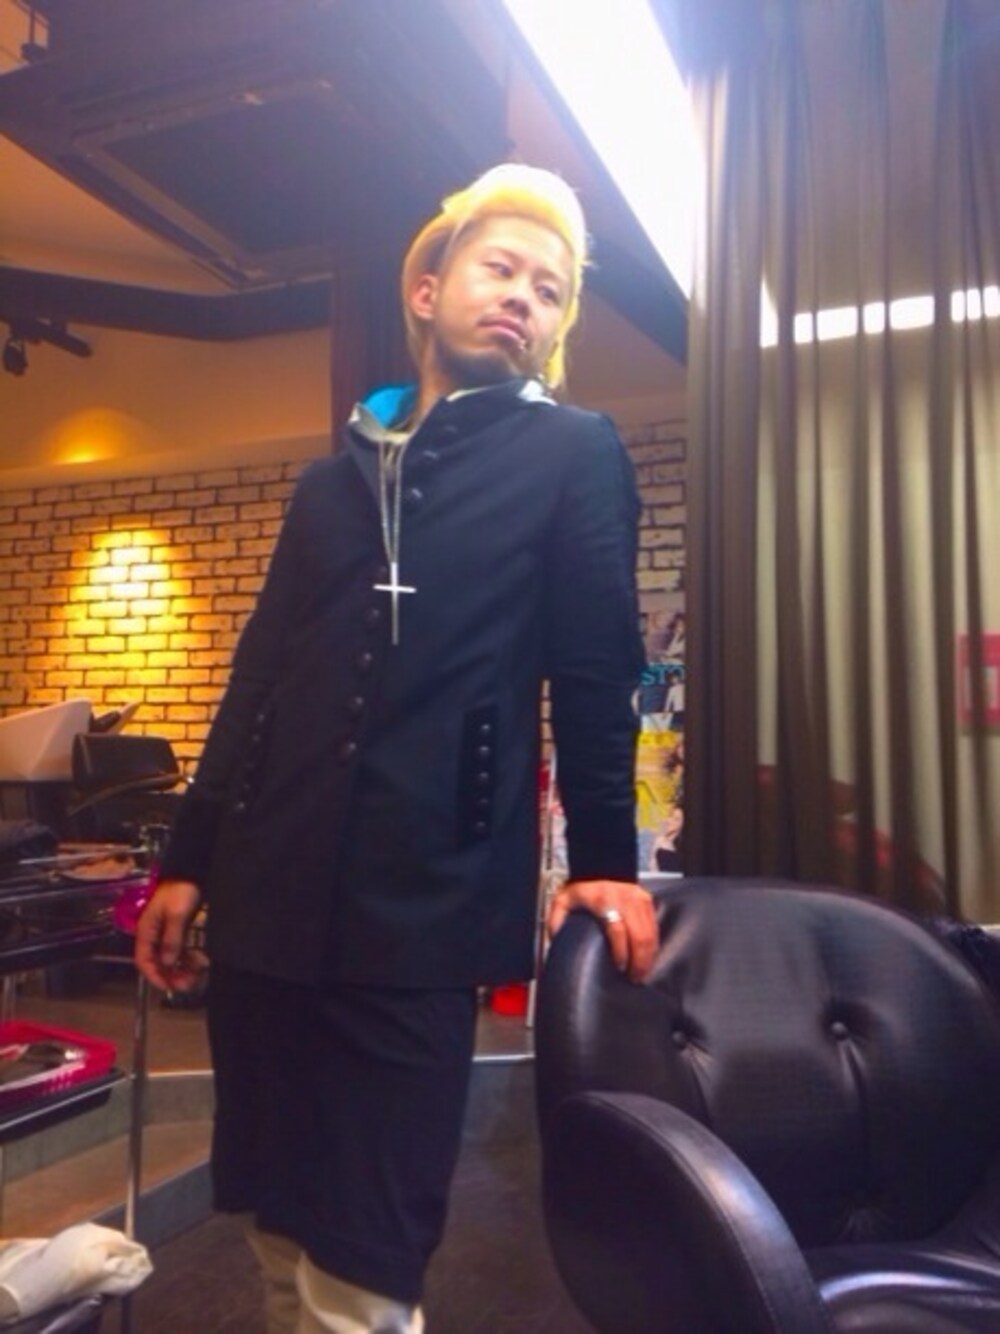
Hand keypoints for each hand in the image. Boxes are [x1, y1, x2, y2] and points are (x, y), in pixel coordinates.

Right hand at [134, 878, 205, 992]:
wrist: (191, 872)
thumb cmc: (180, 891)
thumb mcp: (176, 914)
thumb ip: (171, 938)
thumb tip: (167, 962)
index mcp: (147, 930)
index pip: (144, 960)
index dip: (153, 975)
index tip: (167, 987)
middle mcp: (154, 935)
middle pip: (157, 962)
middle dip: (169, 976)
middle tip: (186, 986)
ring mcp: (166, 933)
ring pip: (169, 959)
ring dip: (179, 970)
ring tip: (193, 980)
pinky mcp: (178, 931)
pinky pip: (180, 951)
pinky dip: (186, 960)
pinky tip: (197, 967)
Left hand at [546, 878, 657, 982]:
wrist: (600, 865)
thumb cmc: (582, 886)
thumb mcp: (563, 899)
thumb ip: (556, 920)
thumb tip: (555, 940)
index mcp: (602, 900)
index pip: (617, 929)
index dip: (621, 952)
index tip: (619, 968)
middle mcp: (624, 899)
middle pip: (639, 935)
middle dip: (639, 961)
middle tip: (634, 979)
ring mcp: (638, 899)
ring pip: (651, 933)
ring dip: (648, 957)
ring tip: (641, 973)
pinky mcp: (647, 901)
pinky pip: (655, 927)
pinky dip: (653, 945)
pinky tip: (648, 958)